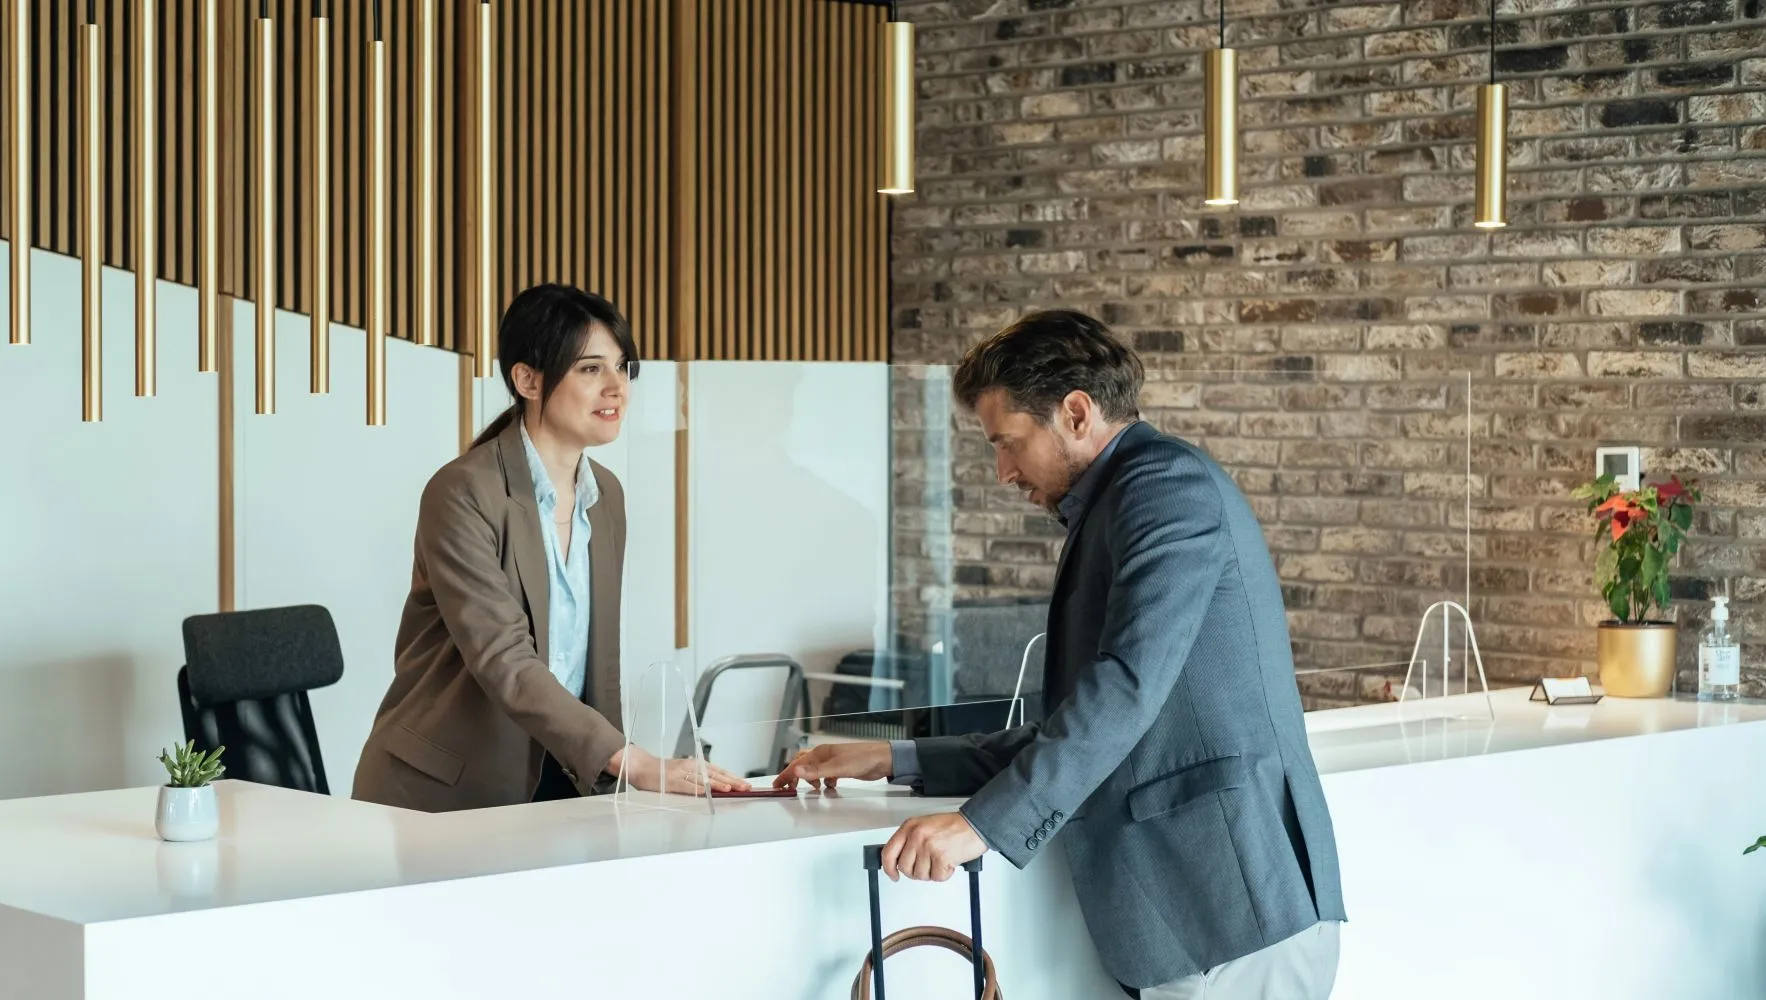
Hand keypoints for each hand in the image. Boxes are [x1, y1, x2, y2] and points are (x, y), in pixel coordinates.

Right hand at [611, 746, 749, 794]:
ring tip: (731, 789)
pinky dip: (696, 788)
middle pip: (715, 774)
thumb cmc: (662, 771)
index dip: (733, 777)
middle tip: (746, 787)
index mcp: (695, 764)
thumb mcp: (684, 771)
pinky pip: (686, 785)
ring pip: (703, 779)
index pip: (718, 771)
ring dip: (718, 784)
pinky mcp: (671, 781)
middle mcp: (691, 767)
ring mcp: (681, 773)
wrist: (641, 765)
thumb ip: (698, 777)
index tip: (745, 783)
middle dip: (732, 781)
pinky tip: (705, 792)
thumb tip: (716, 786)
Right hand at [772, 742, 891, 790]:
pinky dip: (824, 781)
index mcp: (821, 753)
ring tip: (813, 790)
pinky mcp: (842, 767)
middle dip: (795, 777)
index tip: (777, 785)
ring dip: (810, 780)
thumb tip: (795, 770)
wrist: (883, 759)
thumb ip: (816, 770)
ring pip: (815, 770)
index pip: (798, 764)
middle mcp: (825, 755)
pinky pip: (827, 774)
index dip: (786, 775)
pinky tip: (829, 787)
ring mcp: (834, 761)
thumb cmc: (863, 759)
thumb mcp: (838, 767)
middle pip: (803, 765)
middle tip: (788, 789)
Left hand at [882, 812, 985, 882]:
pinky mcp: (940, 858)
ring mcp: (928, 847)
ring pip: (920, 875)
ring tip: (940, 860)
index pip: (889, 852)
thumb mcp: (925, 826)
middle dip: (915, 871)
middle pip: (905, 867)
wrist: (974, 825)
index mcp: (910, 827)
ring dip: (931, 872)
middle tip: (927, 866)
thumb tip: (899, 859)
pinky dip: (944, 874)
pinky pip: (936, 877)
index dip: (888, 868)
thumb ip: (910, 840)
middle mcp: (917, 836)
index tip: (893, 874)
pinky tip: (949, 862)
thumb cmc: (953, 826)